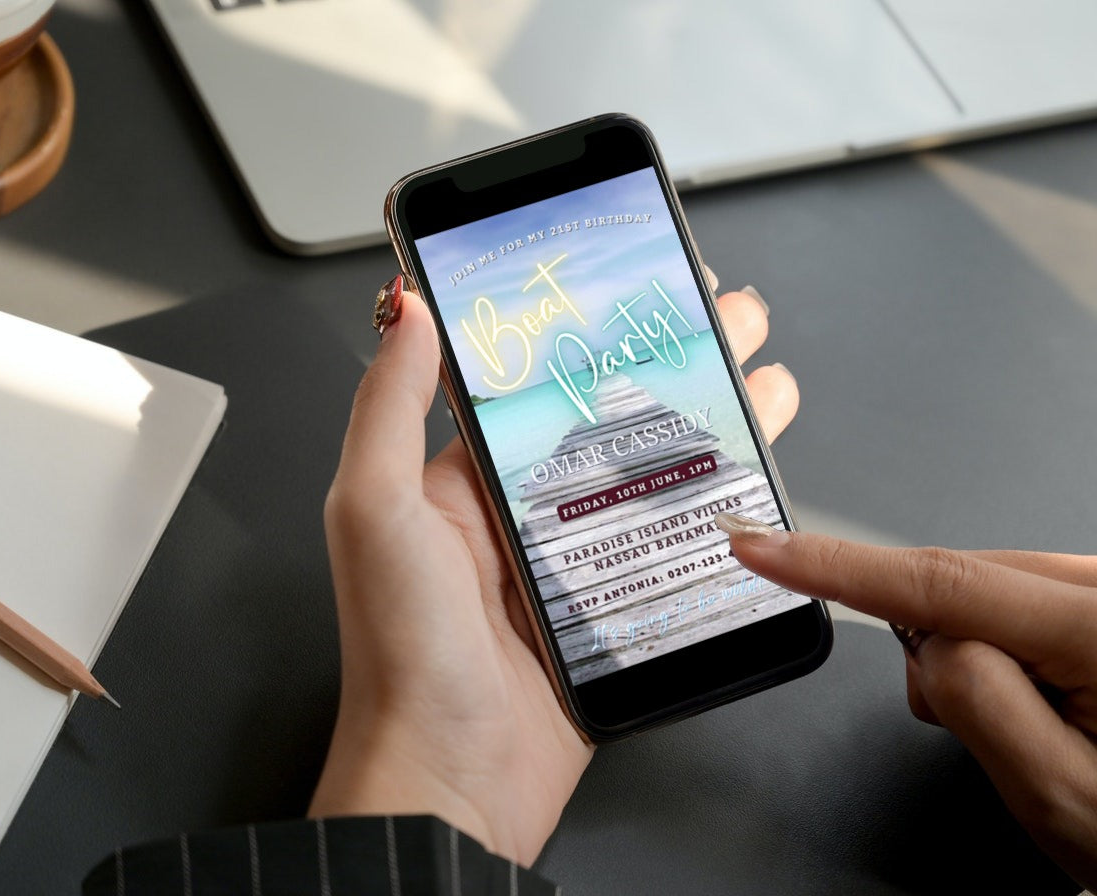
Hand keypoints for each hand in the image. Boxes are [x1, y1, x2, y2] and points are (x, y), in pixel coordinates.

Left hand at [312, 279, 796, 865]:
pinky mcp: (612, 611)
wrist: (451, 785)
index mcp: (461, 479)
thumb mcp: (375, 511)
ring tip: (763, 378)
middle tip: (730, 317)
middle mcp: (518, 513)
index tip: (638, 283)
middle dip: (674, 361)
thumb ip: (389, 407)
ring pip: (653, 472)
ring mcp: (570, 562)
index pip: (536, 381)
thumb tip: (407, 309)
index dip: (590, 331)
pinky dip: (716, 507)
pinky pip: (670, 543)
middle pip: (612, 416)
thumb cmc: (401, 654)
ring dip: (709, 421)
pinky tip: (754, 477)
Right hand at [720, 521, 1096, 890]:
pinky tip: (1055, 701)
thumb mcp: (1062, 800)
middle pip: (966, 582)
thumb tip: (923, 640)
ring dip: (983, 653)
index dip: (836, 563)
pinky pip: (1022, 599)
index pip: (940, 581)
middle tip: (997, 735)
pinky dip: (1009, 646)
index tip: (763, 546)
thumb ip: (977, 704)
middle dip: (943, 646)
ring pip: (991, 590)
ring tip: (1044, 729)